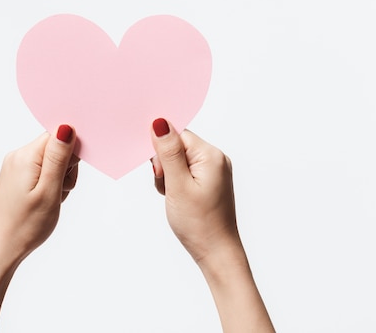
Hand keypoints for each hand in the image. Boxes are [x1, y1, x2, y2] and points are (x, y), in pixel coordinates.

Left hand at [0, 125, 77, 332]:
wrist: (1, 249)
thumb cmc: (26, 225)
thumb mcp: (49, 191)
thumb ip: (59, 158)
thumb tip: (66, 126)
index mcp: (25, 156)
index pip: (57, 135)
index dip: (71, 153)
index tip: (68, 175)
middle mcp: (17, 156)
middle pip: (55, 147)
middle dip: (66, 168)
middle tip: (60, 192)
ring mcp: (15, 167)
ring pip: (51, 161)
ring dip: (59, 179)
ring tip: (52, 200)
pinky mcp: (16, 177)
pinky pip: (42, 171)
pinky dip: (50, 184)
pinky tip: (45, 201)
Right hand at [150, 118, 274, 332]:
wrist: (216, 253)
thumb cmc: (199, 223)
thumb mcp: (177, 185)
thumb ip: (168, 152)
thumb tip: (159, 122)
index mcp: (211, 155)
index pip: (178, 135)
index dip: (162, 151)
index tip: (159, 173)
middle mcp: (216, 159)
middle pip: (177, 146)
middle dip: (164, 165)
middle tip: (168, 188)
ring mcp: (214, 171)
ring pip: (178, 160)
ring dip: (168, 176)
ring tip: (173, 197)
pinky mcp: (209, 182)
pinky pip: (185, 172)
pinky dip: (175, 183)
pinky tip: (177, 199)